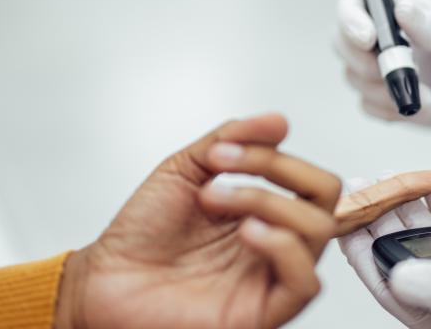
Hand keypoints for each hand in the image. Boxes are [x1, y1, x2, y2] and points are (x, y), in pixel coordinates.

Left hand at [58, 113, 340, 328]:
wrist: (104, 279)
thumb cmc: (140, 235)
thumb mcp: (184, 169)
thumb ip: (232, 139)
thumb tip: (278, 120)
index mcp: (265, 211)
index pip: (308, 178)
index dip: (276, 154)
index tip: (224, 150)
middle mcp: (274, 242)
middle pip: (325, 198)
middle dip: (279, 169)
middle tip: (224, 171)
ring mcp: (270, 275)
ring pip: (318, 231)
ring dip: (268, 200)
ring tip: (217, 199)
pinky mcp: (262, 310)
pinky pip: (305, 282)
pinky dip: (282, 246)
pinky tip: (247, 232)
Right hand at [334, 0, 430, 136]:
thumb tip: (400, 9)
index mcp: (405, 9)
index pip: (358, 2)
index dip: (352, 18)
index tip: (369, 40)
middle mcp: (388, 35)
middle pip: (342, 40)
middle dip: (361, 63)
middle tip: (393, 77)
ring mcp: (385, 68)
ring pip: (354, 76)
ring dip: (384, 93)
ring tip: (428, 101)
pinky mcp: (388, 98)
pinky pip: (367, 105)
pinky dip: (389, 112)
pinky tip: (423, 112)